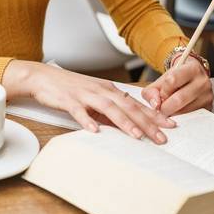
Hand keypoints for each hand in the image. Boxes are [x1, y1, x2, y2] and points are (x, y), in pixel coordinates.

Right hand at [3, 60, 176, 143]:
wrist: (43, 77)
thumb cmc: (70, 88)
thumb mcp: (95, 97)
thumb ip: (111, 111)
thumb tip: (128, 125)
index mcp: (110, 90)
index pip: (136, 103)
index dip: (154, 114)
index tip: (170, 125)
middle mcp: (101, 90)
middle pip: (128, 106)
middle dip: (147, 122)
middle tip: (161, 137)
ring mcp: (85, 94)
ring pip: (109, 108)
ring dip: (124, 122)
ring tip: (137, 135)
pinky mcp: (69, 100)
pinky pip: (79, 111)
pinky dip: (87, 121)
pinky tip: (95, 131)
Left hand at [141, 56, 212, 116]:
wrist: (192, 78)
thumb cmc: (176, 79)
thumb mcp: (162, 79)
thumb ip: (152, 91)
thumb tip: (155, 105)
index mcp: (192, 69)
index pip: (172, 80)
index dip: (163, 91)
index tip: (161, 94)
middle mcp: (203, 82)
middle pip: (179, 99)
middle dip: (165, 107)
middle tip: (161, 108)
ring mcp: (208, 96)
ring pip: (185, 111)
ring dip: (173, 114)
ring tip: (169, 110)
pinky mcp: (209, 108)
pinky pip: (191, 118)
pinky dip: (181, 118)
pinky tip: (177, 113)